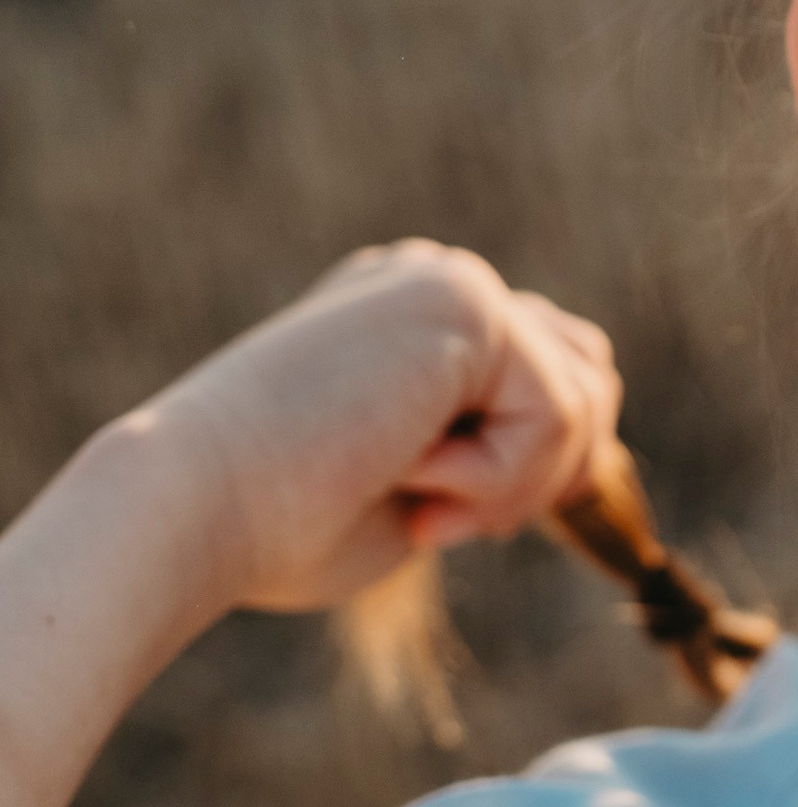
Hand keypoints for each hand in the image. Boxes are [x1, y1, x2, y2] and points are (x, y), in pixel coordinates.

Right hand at [136, 241, 622, 621]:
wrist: (192, 509)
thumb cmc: (280, 525)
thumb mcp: (420, 488)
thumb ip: (499, 456)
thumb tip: (596, 466)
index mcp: (410, 319)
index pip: (549, 374)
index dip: (532, 468)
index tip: (432, 521)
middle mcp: (431, 281)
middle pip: (588, 371)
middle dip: (545, 471)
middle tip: (438, 520)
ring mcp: (447, 282)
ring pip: (583, 395)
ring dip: (517, 483)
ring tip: (422, 503)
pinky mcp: (462, 303)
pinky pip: (556, 413)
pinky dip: (498, 478)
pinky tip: (408, 473)